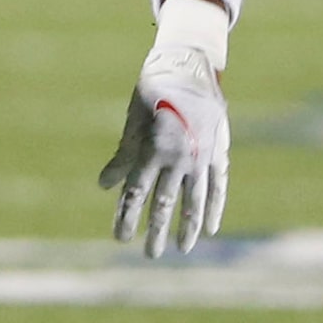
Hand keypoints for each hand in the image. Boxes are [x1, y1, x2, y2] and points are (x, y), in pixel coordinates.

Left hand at [98, 43, 229, 257]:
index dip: (127, 217)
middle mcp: (177, 157)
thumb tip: (104, 185)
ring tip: (181, 249)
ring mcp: (201, 156)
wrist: (189, 67)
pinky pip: (217, 186)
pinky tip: (209, 228)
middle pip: (163, 202)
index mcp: (151, 148)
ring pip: (194, 200)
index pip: (135, 192)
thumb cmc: (152, 92)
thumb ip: (122, 155)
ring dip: (186, 226)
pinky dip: (214, 207)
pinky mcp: (218, 153)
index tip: (120, 238)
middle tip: (149, 254)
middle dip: (155, 230)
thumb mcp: (132, 120)